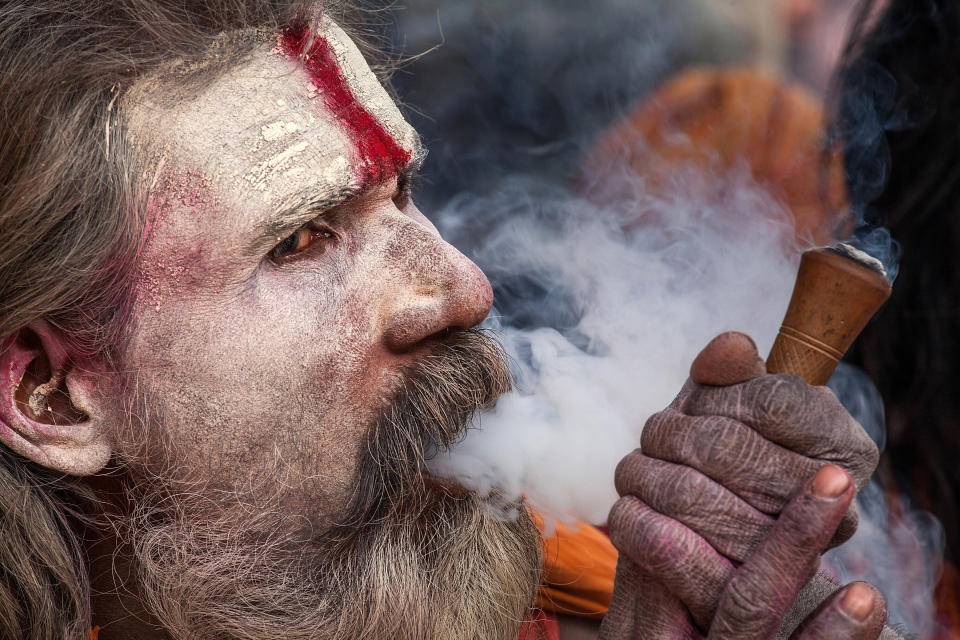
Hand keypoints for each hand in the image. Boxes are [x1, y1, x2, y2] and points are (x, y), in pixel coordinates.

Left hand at [600, 332, 883, 636]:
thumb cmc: (730, 469)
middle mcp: (838, 508)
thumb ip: (735, 375)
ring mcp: (794, 562)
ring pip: (693, 494)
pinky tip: (629, 510)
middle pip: (725, 445)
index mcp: (846, 451)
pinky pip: (670, 550)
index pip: (774, 400)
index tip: (695, 401)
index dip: (721, 396)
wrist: (719, 567)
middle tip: (655, 434)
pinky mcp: (740, 606)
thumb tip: (733, 347)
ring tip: (637, 470)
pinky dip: (636, 521)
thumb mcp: (736, 413)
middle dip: (672, 432)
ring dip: (648, 473)